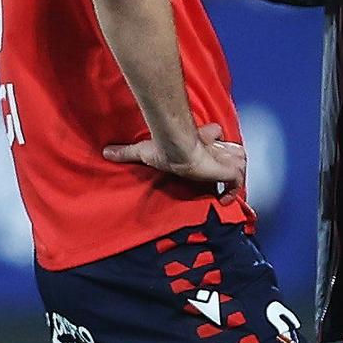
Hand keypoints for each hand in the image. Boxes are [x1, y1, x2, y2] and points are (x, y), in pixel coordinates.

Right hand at [101, 121, 245, 190]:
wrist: (178, 149)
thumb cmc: (162, 150)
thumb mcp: (142, 151)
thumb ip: (125, 152)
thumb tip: (105, 152)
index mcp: (198, 146)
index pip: (211, 141)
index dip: (212, 146)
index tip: (210, 151)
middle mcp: (212, 151)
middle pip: (227, 153)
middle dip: (226, 160)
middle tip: (220, 170)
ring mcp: (222, 159)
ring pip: (236, 163)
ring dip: (232, 173)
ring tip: (225, 187)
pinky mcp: (228, 170)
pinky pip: (237, 180)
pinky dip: (233, 190)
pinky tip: (224, 200)